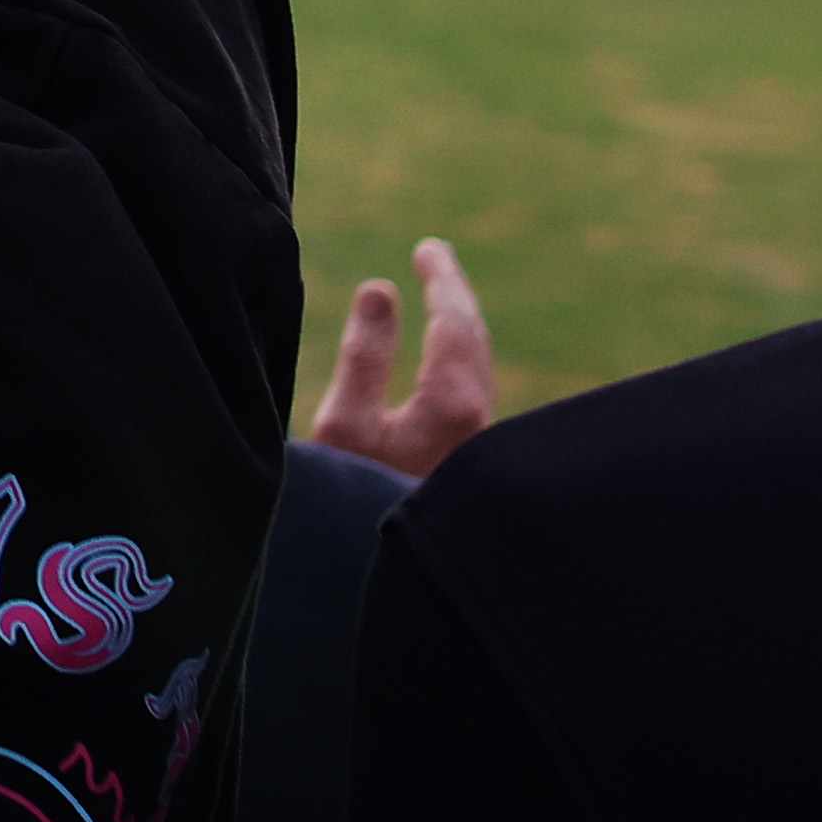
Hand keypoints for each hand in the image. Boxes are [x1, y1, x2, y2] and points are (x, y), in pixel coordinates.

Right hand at [308, 238, 498, 476]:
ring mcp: (479, 443)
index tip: (428, 247)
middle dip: (454, 294)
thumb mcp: (343, 422)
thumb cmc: (355, 495)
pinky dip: (460, 351)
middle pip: (473, 339)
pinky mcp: (470, 459)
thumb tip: (381, 289)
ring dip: (458, 322)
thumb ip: (363, 356)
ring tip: (440, 293)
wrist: (388, 574)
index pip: (455, 321)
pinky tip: (446, 353)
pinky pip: (473, 386)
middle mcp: (477, 421)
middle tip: (433, 255)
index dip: (443, 280)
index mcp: (451, 404)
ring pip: (477, 365)